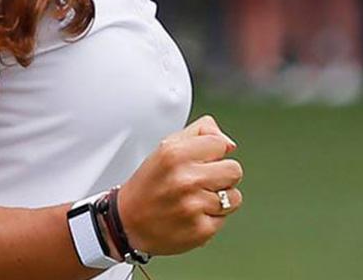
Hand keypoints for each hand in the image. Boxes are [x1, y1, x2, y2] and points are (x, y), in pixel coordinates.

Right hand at [116, 115, 243, 255]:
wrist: (128, 222)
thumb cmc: (149, 184)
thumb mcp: (167, 146)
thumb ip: (201, 133)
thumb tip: (229, 143)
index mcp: (176, 153)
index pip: (220, 144)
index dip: (212, 153)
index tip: (199, 161)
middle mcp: (185, 179)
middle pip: (234, 170)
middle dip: (221, 175)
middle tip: (201, 181)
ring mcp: (194, 206)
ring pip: (234, 197)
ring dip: (220, 199)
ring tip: (197, 199)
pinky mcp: (200, 230)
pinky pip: (224, 219)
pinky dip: (211, 218)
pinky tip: (193, 215)